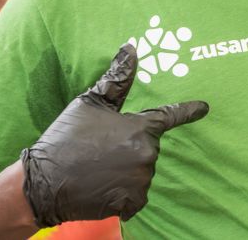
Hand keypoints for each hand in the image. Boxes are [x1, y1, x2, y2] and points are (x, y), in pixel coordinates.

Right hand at [21, 44, 208, 226]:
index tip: (205, 107)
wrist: (43, 181)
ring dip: (125, 169)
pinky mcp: (133, 201)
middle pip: (148, 146)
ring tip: (98, 168)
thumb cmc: (66, 138)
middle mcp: (147, 153)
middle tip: (100, 150)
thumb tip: (132, 47)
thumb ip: (117, 78)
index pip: (170, 115)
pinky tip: (102, 186)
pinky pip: (135, 194)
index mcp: (141, 127)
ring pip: (141, 170)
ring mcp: (141, 179)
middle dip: (129, 146)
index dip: (188, 110)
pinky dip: (122, 191)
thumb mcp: (90, 103)